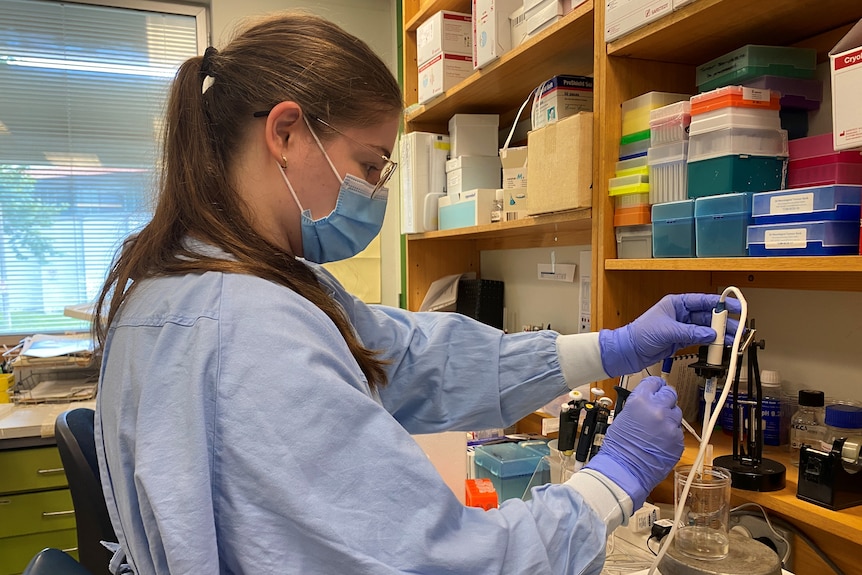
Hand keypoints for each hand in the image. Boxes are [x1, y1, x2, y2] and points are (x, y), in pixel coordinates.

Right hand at [585, 377, 682, 509]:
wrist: (625, 470)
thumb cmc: (618, 447)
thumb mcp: (623, 417)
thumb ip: (639, 405)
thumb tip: (648, 400)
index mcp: (641, 401)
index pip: (654, 383)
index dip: (655, 385)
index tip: (656, 386)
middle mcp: (659, 410)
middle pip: (670, 394)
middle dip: (665, 398)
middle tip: (660, 405)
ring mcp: (671, 426)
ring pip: (677, 412)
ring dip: (669, 416)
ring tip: (657, 427)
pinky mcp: (678, 440)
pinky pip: (678, 431)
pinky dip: (671, 433)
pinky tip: (660, 440)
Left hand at [599, 293, 739, 376]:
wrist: (629, 351)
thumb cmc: (640, 334)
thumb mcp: (667, 331)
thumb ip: (691, 332)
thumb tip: (711, 334)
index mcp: (676, 303)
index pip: (703, 300)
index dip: (721, 303)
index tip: (736, 307)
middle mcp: (681, 314)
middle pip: (707, 316)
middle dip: (723, 322)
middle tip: (739, 328)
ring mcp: (682, 327)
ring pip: (705, 329)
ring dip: (719, 334)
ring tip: (733, 339)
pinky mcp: (681, 341)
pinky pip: (700, 340)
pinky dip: (710, 343)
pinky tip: (719, 346)